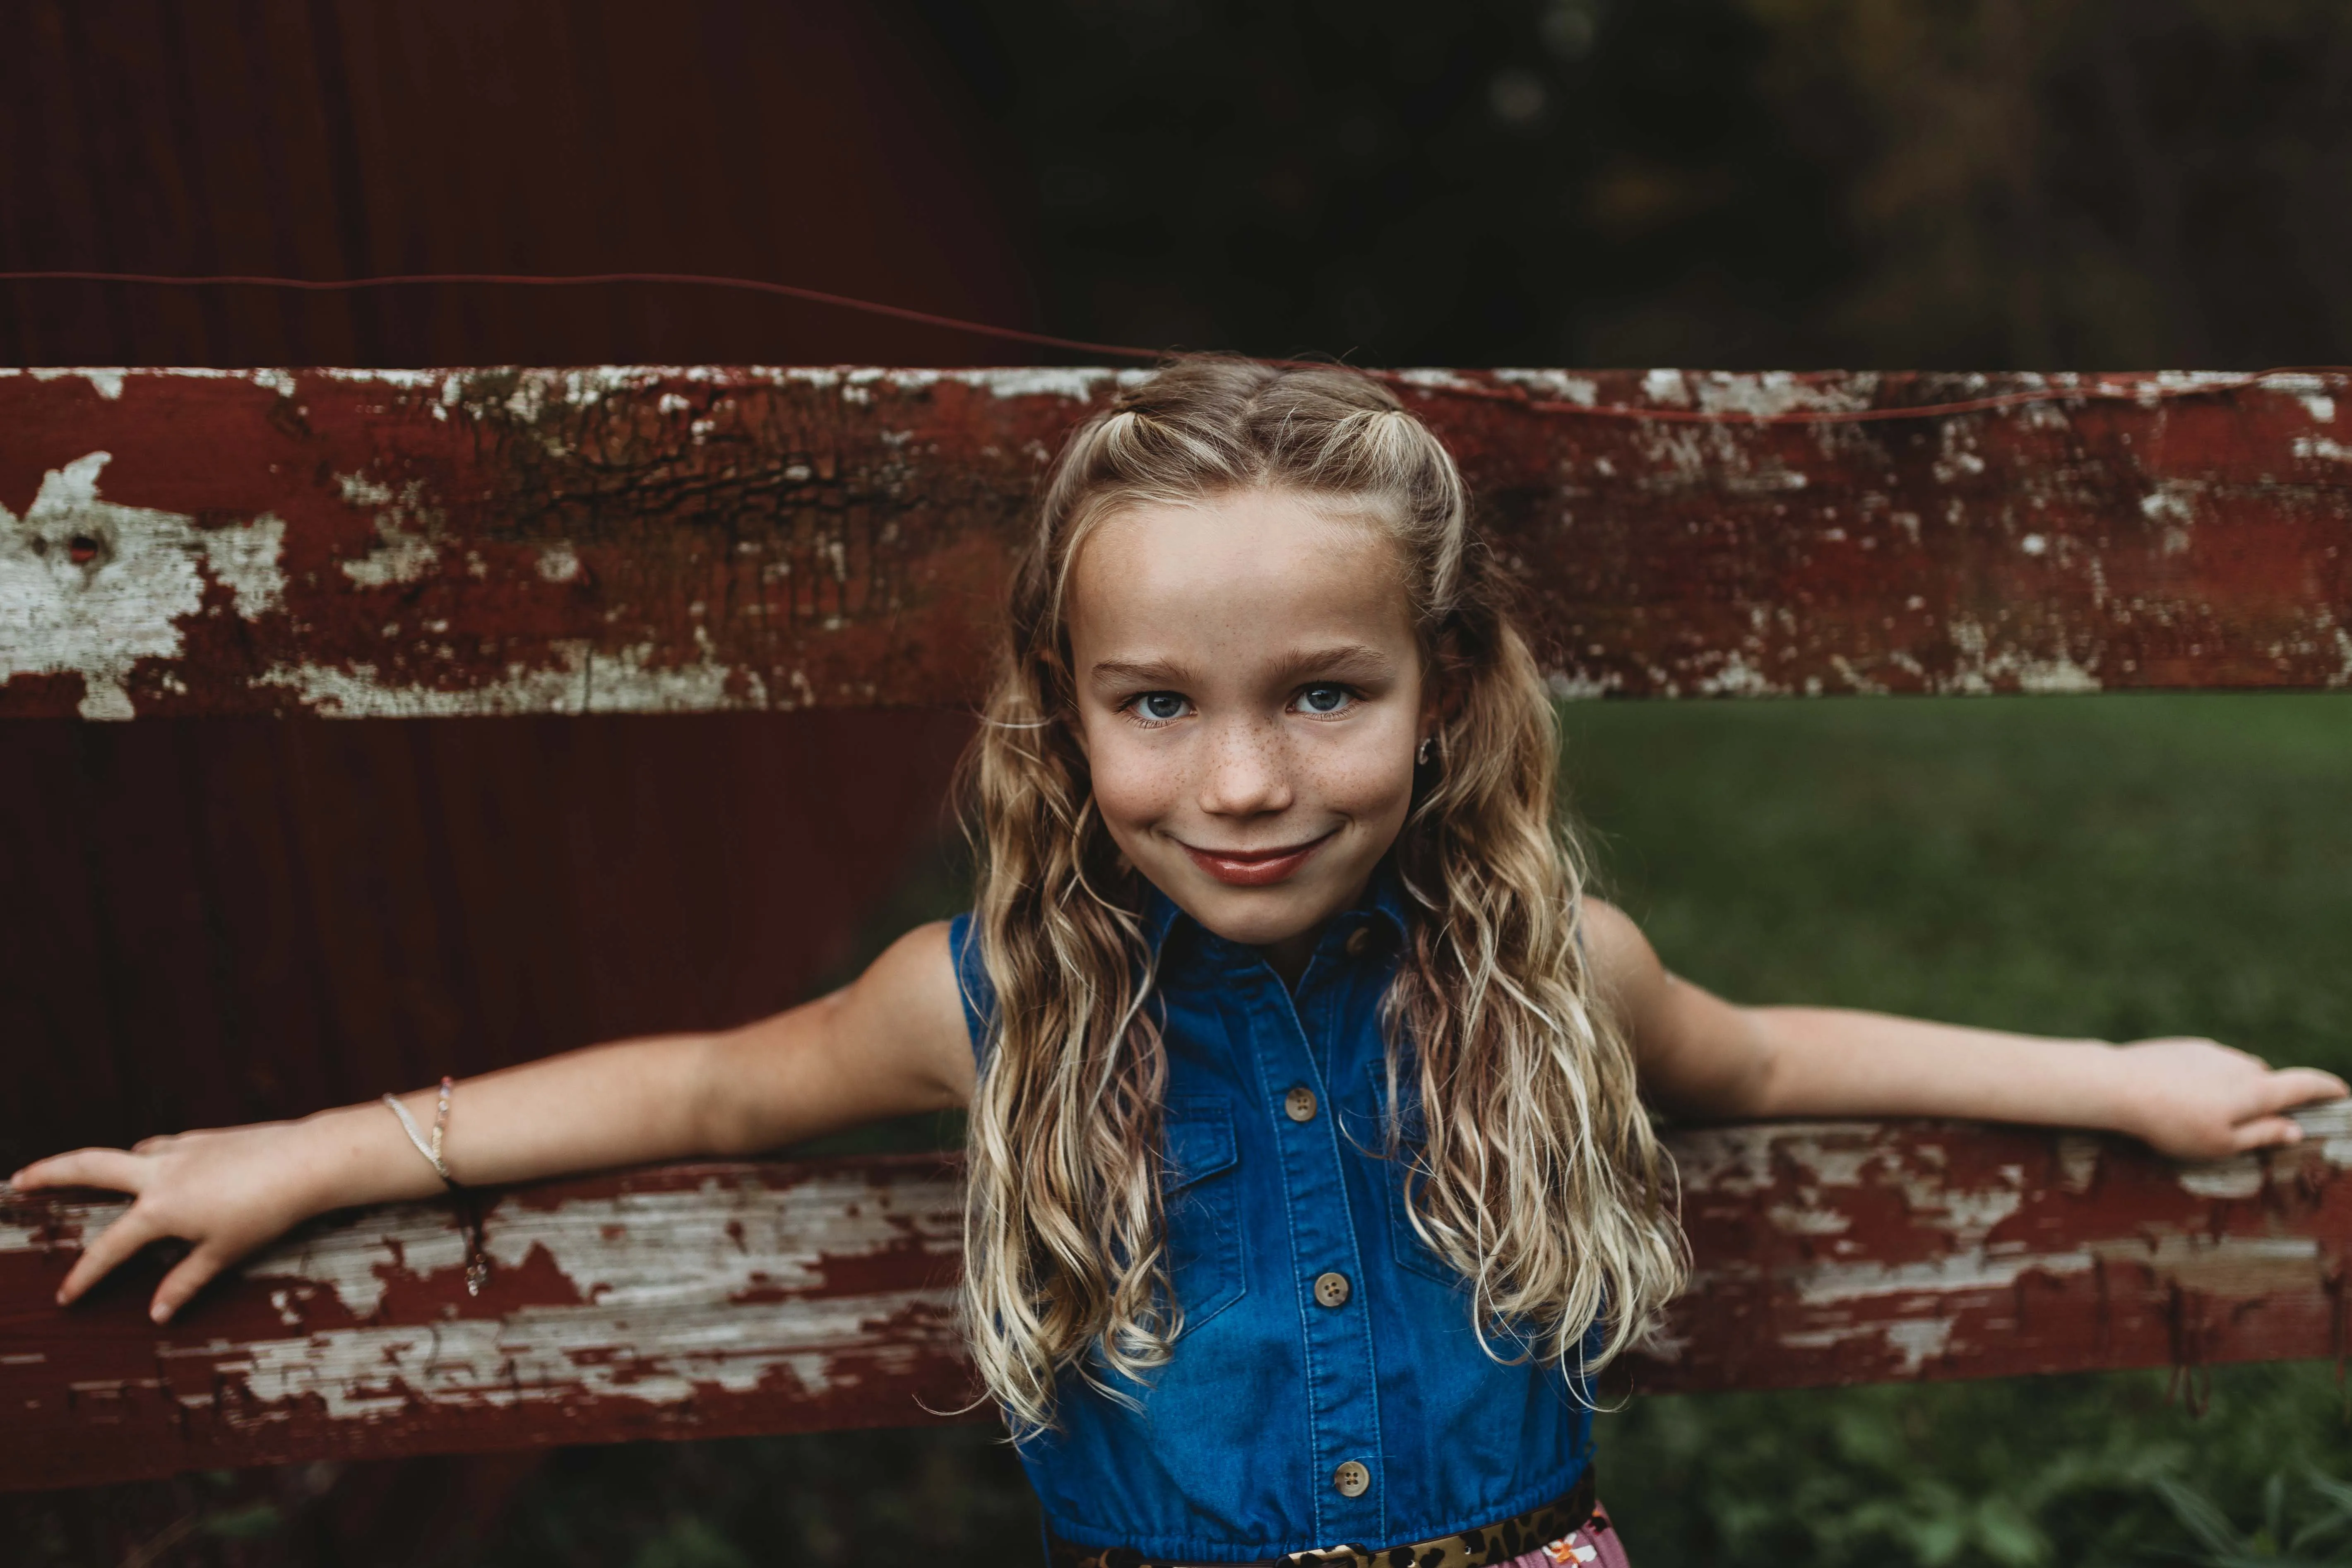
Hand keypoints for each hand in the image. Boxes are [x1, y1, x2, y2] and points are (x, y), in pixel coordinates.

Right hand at [8, 1120, 325, 1323]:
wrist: (308, 1161)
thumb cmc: (266, 1212)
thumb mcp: (223, 1255)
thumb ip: (184, 1283)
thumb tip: (156, 1314)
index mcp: (158, 1209)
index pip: (108, 1248)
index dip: (83, 1275)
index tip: (64, 1296)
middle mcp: (160, 1173)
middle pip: (88, 1166)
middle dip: (48, 1173)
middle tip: (18, 1181)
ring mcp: (182, 1149)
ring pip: (128, 1152)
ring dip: (104, 1163)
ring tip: (86, 1175)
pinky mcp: (205, 1137)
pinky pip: (163, 1147)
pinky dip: (149, 1156)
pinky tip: (155, 1163)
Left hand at [2111, 1037, 2348, 1160]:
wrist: (2118, 1085)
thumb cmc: (2172, 1123)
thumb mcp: (2222, 1143)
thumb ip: (2262, 1135)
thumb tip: (2294, 1130)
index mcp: (2255, 1090)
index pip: (2304, 1084)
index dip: (2326, 1088)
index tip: (2341, 1091)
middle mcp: (2238, 1063)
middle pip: (2266, 1080)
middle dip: (2266, 1099)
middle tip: (2250, 1123)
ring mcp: (2209, 1051)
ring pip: (2235, 1071)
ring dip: (2233, 1089)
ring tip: (2205, 1115)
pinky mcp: (2181, 1047)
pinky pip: (2206, 1065)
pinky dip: (2206, 1081)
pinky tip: (2179, 1098)